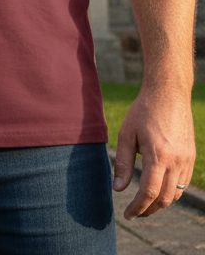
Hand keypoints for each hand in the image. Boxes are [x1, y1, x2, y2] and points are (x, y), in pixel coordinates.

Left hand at [113, 84, 194, 217]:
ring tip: (144, 205)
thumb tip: (118, 189)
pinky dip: (171, 192)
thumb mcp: (126, 133)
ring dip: (161, 203)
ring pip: (176, 194)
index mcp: (158, 156)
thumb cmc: (143, 112)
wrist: (168, 94)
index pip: (148, 192)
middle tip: (134, 213)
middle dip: (149, 210)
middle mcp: (176, 162)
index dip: (137, 207)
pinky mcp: (191, 157)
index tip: (126, 214)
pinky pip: (183, 183)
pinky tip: (158, 190)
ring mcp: (187, 161)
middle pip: (164, 199)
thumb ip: (122, 162)